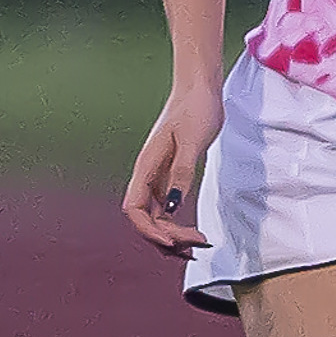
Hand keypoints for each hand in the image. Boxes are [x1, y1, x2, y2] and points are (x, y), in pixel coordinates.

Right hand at [122, 82, 223, 258]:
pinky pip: (168, 207)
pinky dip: (178, 222)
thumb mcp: (193, 141)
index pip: (135, 210)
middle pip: (145, 218)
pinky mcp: (172, 174)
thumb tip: (173, 206)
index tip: (173, 242)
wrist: (200, 88)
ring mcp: (159, 176)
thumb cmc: (195, 109)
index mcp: (146, 167)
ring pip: (157, 215)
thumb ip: (182, 172)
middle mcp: (148, 175)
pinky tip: (193, 231)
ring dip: (172, 234)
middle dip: (165, 238)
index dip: (150, 230)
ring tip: (197, 246)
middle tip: (195, 248)